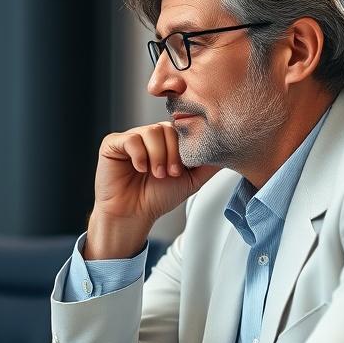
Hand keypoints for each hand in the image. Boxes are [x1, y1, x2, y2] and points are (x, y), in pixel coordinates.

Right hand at [86, 122, 217, 257]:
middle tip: (169, 174)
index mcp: (167, 141)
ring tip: (156, 174)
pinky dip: (139, 155)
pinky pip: (131, 139)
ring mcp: (131, 138)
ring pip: (151, 132)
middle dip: (172, 153)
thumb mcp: (192, 180)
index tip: (182, 169)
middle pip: (167, 128)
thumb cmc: (158, 197)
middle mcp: (149, 136)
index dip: (184, 147)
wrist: (133, 214)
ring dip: (157, 156)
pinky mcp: (113, 143)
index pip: (181, 129)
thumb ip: (209, 164)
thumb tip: (230, 149)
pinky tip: (140, 169)